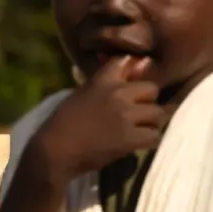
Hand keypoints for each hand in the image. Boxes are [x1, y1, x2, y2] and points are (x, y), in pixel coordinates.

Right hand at [31, 55, 163, 179]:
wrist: (55, 150)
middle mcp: (118, 93)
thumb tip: (130, 68)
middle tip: (138, 114)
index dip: (134, 74)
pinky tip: (138, 144)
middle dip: (147, 101)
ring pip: (157, 113)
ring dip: (150, 122)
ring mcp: (125, 115)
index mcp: (103, 80)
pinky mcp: (129, 138)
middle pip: (152, 89)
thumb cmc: (64, 122)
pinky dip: (149, 141)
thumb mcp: (82, 93)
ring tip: (139, 130)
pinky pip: (154, 135)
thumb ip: (103, 82)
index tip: (132, 85)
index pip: (127, 62)